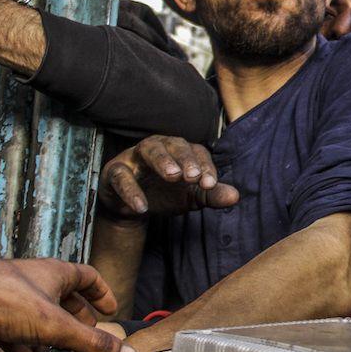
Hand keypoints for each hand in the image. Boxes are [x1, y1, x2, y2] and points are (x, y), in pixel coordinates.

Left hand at [0, 256, 136, 351]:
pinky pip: (11, 325)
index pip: (88, 276)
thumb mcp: (56, 326)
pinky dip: (22, 340)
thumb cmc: (0, 298)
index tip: (112, 309)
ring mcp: (9, 294)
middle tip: (88, 333)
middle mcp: (33, 280)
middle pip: (63, 295)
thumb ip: (92, 344)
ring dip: (50, 330)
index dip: (102, 293)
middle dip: (77, 315)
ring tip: (58, 349)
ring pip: (36, 311)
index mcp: (55, 273)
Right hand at [98, 135, 238, 218]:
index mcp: (181, 150)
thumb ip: (211, 194)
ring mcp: (135, 156)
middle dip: (185, 158)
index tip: (211, 185)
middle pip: (174, 144)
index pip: (197, 152)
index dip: (205, 167)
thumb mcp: (192, 196)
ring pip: (149, 150)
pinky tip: (142, 206)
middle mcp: (160, 147)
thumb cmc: (166, 194)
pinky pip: (121, 176)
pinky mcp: (114, 171)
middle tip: (193, 176)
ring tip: (173, 176)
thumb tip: (236, 197)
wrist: (134, 207)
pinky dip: (131, 190)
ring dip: (162, 161)